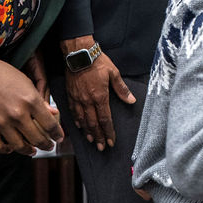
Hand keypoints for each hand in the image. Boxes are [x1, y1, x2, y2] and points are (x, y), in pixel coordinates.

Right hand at [0, 45, 63, 154]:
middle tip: (48, 146)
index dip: (57, 134)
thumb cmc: (3, 74)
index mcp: (31, 101)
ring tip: (32, 151)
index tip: (59, 138)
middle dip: (46, 145)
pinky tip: (10, 148)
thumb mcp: (27, 83)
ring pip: (19, 145)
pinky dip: (5, 150)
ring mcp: (2, 122)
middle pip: (37, 138)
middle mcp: (18, 114)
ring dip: (28, 150)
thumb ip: (40, 100)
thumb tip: (54, 113)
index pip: (50, 124)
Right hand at [61, 36, 134, 150]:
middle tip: (102, 148)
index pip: (105, 119)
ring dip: (87, 132)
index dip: (109, 132)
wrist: (79, 54)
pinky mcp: (70, 95)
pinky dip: (77, 121)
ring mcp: (77, 99)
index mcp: (100, 96)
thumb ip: (122, 89)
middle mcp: (88, 101)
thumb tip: (132, 101)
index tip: (111, 142)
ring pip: (82, 120)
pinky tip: (79, 127)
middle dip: (99, 136)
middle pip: (93, 123)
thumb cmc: (99, 62)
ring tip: (92, 141)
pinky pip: (73, 112)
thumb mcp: (114, 73)